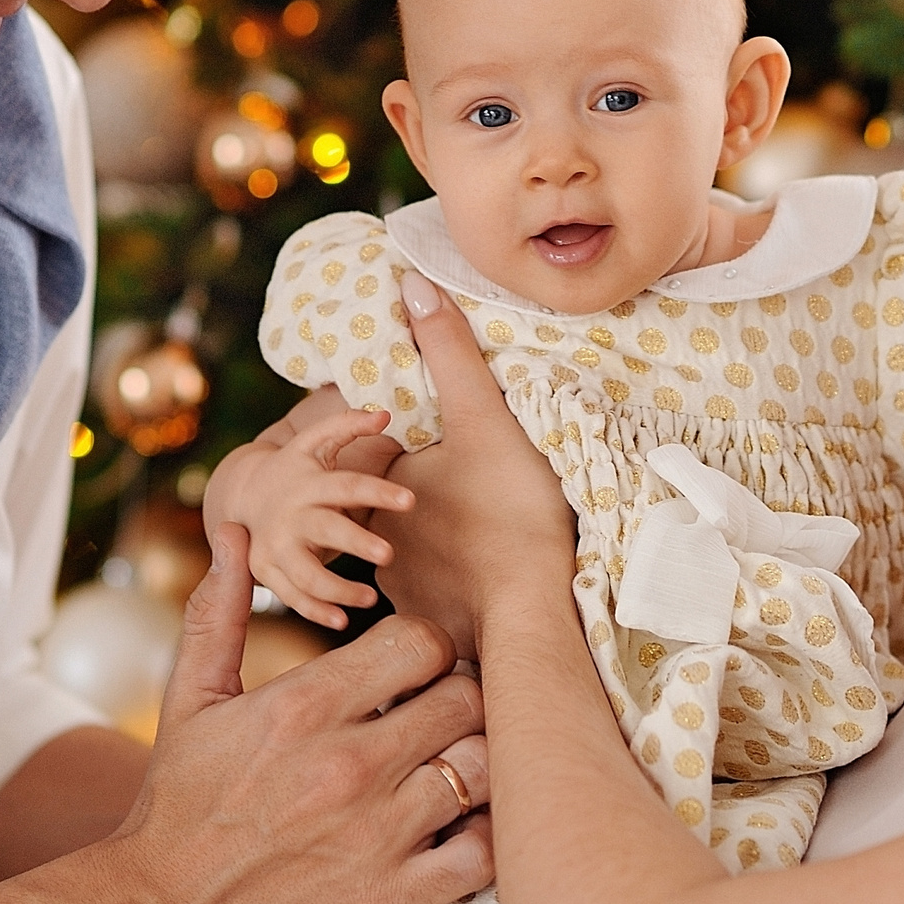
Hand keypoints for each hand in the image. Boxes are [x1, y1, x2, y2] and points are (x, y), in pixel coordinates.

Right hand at [104, 523, 493, 903]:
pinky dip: (485, 837)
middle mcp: (350, 763)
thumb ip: (221, 611)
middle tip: (443, 714)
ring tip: (453, 766)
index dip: (428, 647)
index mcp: (306, 706)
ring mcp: (378, 833)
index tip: (415, 668)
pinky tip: (458, 828)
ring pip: (485, 767)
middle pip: (467, 697)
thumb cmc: (178, 803)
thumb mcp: (191, 700)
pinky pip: (482, 853)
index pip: (422, 641)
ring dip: (477, 762)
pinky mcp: (394, 898)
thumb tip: (235, 534)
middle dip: (460, 698)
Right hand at [205, 404, 411, 628]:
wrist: (243, 495)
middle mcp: (290, 515)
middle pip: (325, 530)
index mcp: (307, 482)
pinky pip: (291, 597)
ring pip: (306, 574)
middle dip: (356, 542)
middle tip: (389, 553)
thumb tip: (386, 413)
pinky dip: (315, 611)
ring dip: (338, 589)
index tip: (410, 500)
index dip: (378, 491)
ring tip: (371, 598)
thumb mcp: (314, 442)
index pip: (346, 484)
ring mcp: (275, 546)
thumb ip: (347, 425)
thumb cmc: (295, 468)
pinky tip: (342, 620)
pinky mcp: (267, 571)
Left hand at [368, 272, 574, 658]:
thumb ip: (449, 350)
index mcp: (378, 480)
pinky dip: (448, 579)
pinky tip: (481, 569)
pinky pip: (430, 590)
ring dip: (430, 537)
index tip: (434, 429)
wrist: (530, 612)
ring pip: (408, 546)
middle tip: (460, 475)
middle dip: (413, 486)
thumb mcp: (484, 417)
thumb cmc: (508, 511)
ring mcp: (397, 583)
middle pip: (389, 495)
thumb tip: (411, 284)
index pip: (373, 443)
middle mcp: (373, 532)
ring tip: (472, 523)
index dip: (398, 431)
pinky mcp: (426, 619)